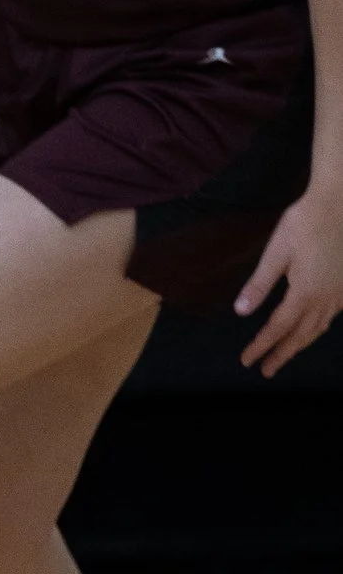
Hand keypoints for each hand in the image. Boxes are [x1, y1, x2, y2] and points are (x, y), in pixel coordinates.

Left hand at [236, 185, 342, 375]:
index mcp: (306, 292)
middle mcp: (327, 298)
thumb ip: (259, 283)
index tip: (247, 361)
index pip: (278, 328)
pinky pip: (333, 314)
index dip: (262, 346)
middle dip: (282, 353)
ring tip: (286, 354)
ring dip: (301, 343)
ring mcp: (342, 292)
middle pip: (302, 334)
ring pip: (320, 326)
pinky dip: (319, 327)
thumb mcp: (276, 252)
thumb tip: (241, 311)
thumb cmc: (305, 222)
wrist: (341, 202)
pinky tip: (314, 327)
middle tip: (266, 370)